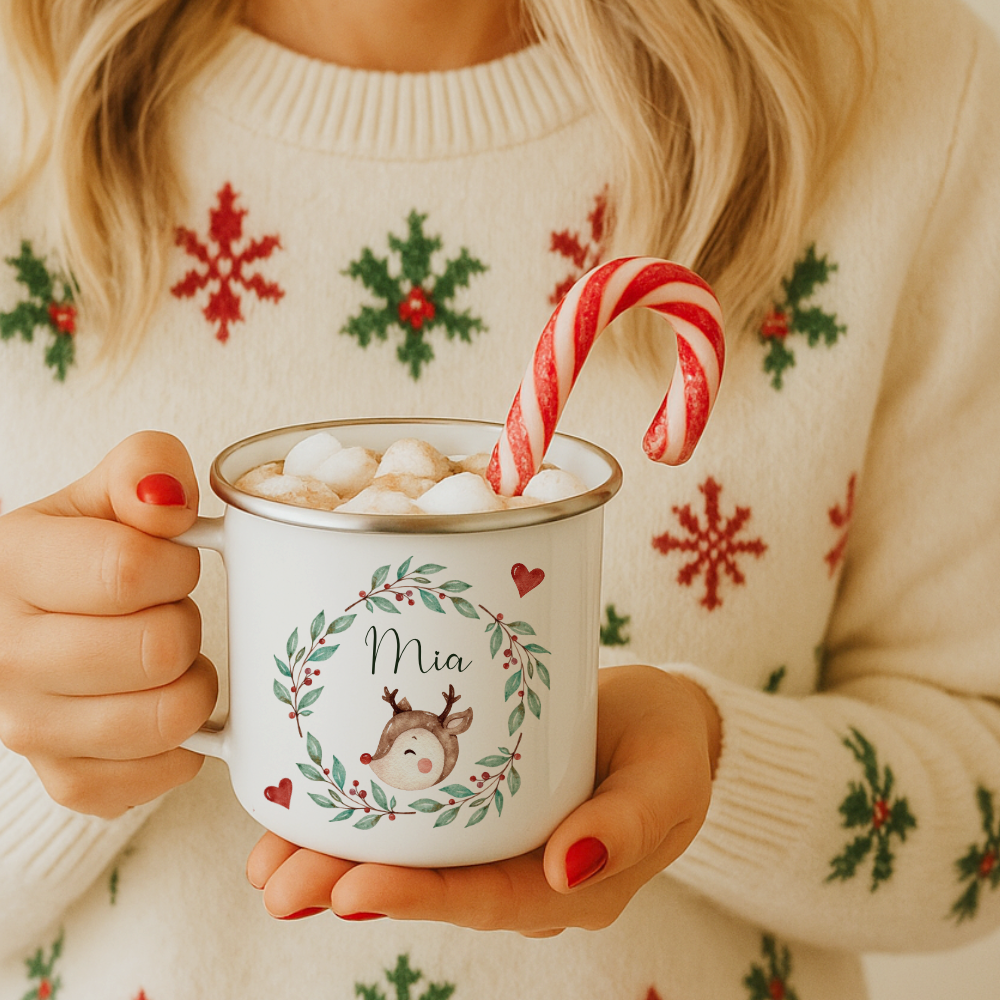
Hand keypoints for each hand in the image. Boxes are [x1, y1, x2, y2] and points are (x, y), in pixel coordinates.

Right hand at [0, 431, 217, 817]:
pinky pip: (162, 772)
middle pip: (158, 648)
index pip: (128, 571)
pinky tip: (160, 701)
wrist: (32, 620)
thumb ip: (143, 468)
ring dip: (191, 681)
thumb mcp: (104, 494)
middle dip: (185, 622)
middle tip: (166, 610)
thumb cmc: (79, 553)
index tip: (173, 560)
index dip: (176, 564)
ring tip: (166, 656)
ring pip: (169, 717)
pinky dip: (184, 741)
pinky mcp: (66, 778)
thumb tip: (169, 495)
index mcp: (12, 567)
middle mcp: (6, 656)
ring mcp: (29, 728)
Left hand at [246, 664, 720, 934]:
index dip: (419, 896)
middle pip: (432, 888)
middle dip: (351, 886)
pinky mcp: (474, 803)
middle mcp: (522, 872)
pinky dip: (357, 820)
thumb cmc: (667, 744)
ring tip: (268, 862)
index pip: (488, 897)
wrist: (656, 718)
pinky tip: (303, 815)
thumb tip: (569, 869)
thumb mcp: (669, 777)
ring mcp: (494, 839)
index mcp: (572, 881)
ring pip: (410, 859)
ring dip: (335, 861)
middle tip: (280, 883)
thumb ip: (631, 822)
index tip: (353, 888)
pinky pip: (414, 820)